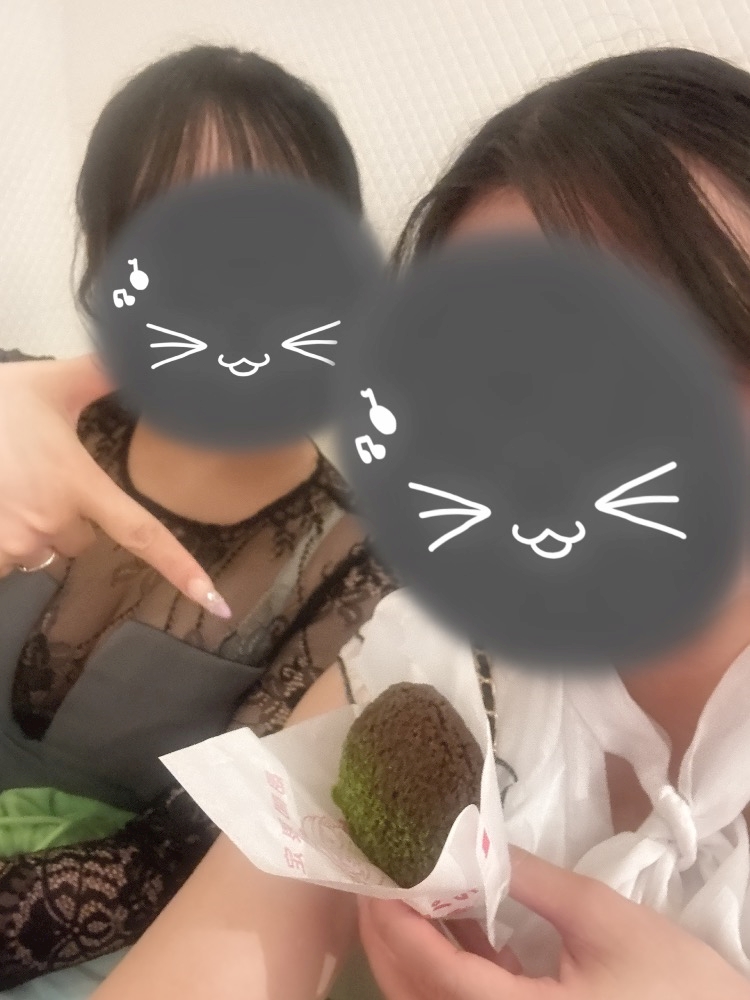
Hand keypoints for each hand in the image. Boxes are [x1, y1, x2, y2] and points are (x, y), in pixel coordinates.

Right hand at [0, 354, 227, 615]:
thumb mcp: (50, 384)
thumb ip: (100, 375)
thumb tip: (140, 358)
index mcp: (80, 484)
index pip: (143, 533)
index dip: (182, 569)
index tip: (216, 603)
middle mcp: (53, 521)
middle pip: (81, 540)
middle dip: (65, 517)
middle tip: (33, 476)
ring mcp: (16, 541)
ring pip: (41, 551)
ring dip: (28, 529)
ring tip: (6, 487)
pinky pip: (8, 561)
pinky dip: (2, 539)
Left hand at [358, 846, 749, 999]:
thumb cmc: (669, 980)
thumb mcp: (600, 917)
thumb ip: (530, 880)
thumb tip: (475, 840)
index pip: (437, 974)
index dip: (396, 923)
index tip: (373, 875)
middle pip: (420, 995)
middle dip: (388, 937)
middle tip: (372, 876)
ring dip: (411, 948)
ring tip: (397, 888)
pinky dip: (446, 963)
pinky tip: (446, 916)